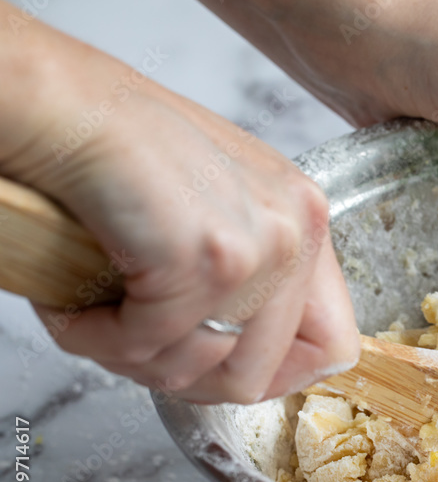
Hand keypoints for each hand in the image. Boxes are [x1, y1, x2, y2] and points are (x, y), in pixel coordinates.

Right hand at [0, 3, 359, 403]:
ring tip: (100, 318)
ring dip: (135, 360)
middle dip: (183, 377)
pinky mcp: (206, 260)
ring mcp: (259, 247)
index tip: (219, 374)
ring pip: (201, 372)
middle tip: (134, 348)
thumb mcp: (216, 210)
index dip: (274, 377)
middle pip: (258, 375)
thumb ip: (250, 279)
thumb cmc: (120, 149)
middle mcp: (297, 231)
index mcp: (306, 219)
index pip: (333, 344)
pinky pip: (149, 347)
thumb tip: (250, 363)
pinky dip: (96, 339)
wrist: (60, 103)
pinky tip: (75, 306)